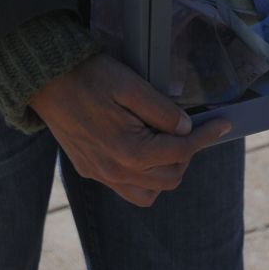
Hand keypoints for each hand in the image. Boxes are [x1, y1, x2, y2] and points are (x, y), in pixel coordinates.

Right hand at [29, 54, 231, 207]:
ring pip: (150, 192)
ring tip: (167, 144)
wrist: (45, 81)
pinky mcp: (90, 170)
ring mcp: (101, 174)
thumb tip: (185, 128)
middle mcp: (115, 171)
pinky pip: (127, 189)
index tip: (224, 124)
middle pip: (171, 177)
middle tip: (191, 129)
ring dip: (166, 172)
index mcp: (129, 150)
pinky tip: (143, 153)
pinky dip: (144, 179)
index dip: (206, 137)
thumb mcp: (129, 84)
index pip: (181, 151)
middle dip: (187, 154)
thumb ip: (160, 109)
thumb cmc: (88, 77)